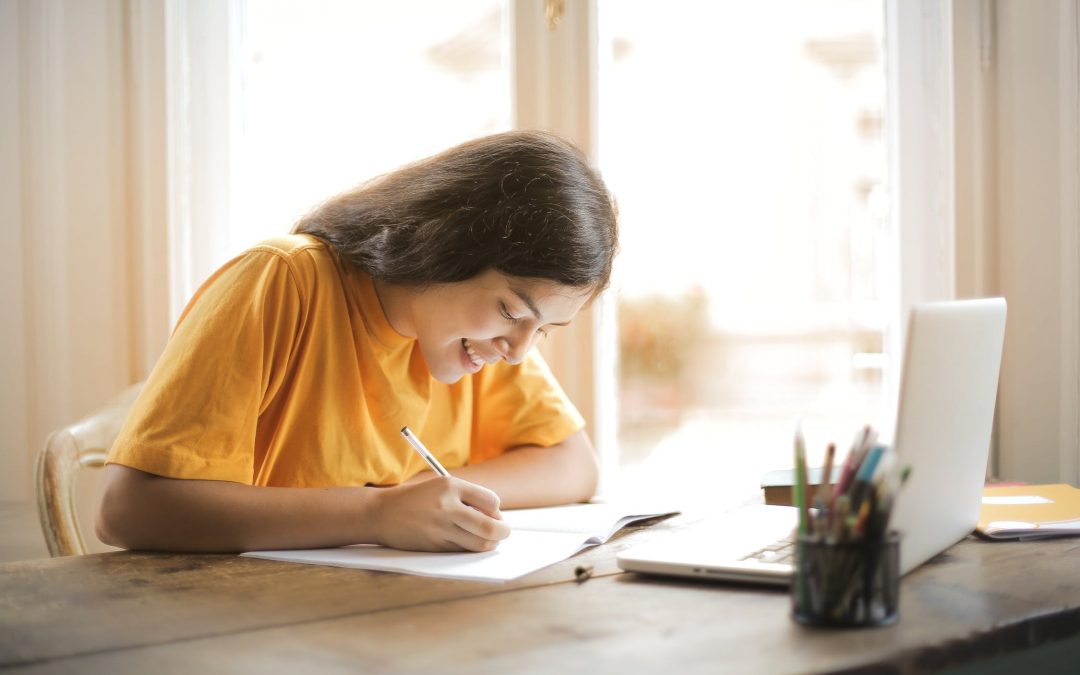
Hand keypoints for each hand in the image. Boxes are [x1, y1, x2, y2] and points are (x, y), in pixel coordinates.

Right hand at [371, 477, 509, 551]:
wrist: (381, 513)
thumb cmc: (416, 499)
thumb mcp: (440, 487)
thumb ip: (467, 498)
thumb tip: (496, 518)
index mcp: (450, 485)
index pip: (491, 501)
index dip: (497, 511)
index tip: (494, 515)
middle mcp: (447, 506)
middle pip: (490, 526)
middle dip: (502, 532)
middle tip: (503, 533)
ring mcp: (440, 527)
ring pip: (479, 543)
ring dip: (490, 544)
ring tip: (488, 540)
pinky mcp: (434, 545)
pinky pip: (462, 550)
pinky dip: (470, 548)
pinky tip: (466, 543)